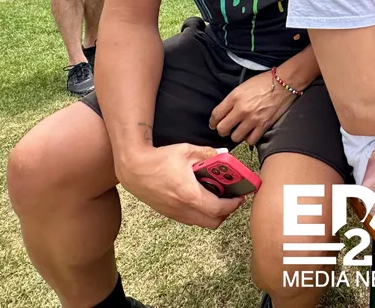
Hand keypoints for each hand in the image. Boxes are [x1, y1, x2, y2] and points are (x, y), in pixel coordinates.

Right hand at [117, 143, 245, 227]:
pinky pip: (190, 219)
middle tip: (231, 198)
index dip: (233, 205)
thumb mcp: (187, 151)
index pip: (219, 209)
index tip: (241, 197)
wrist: (133, 168)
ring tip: (216, 197)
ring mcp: (174, 213)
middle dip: (226, 212)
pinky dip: (200, 212)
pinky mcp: (168, 213)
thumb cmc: (159, 158)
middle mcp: (183, 209)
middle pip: (213, 222)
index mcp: (190, 195)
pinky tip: (199, 196)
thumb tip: (224, 155)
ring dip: (213, 214)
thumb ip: (208, 154)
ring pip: (201, 222)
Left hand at [210, 70, 297, 145]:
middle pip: (222, 129)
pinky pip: (250, 140)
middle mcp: (242, 109)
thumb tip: (225, 112)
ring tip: (240, 130)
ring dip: (236, 135)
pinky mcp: (264, 125)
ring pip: (235, 137)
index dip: (213, 122)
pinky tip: (251, 133)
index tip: (214, 124)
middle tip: (227, 128)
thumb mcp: (243, 86)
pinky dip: (249, 138)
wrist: (284, 83)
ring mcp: (253, 119)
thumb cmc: (264, 82)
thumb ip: (232, 99)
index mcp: (235, 97)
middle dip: (222, 130)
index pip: (216, 115)